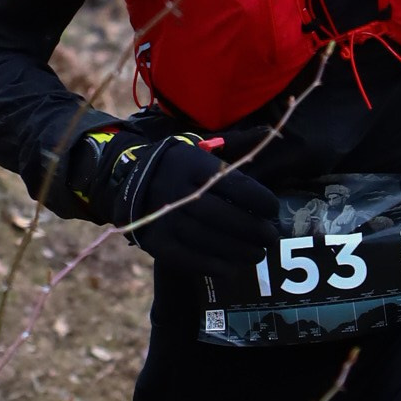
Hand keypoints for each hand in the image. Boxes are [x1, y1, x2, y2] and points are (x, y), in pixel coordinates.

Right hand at [70, 120, 282, 269]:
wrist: (127, 181)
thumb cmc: (177, 165)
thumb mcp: (202, 147)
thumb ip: (237, 144)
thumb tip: (271, 133)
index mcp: (193, 166)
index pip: (236, 186)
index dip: (261, 201)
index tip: (273, 209)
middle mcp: (179, 192)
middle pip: (226, 217)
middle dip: (255, 230)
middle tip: (271, 237)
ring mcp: (166, 220)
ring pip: (211, 241)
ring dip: (241, 252)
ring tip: (257, 254)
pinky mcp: (157, 243)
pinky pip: (191, 259)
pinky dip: (215, 266)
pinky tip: (232, 267)